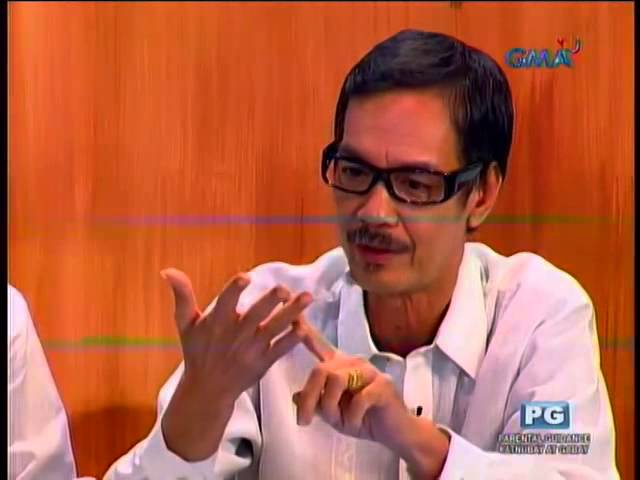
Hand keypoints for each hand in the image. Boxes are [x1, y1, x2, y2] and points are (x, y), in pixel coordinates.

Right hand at [160, 268, 311, 459]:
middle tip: (283, 289)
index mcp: (216, 323)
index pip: (225, 303)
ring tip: (307, 298)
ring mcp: (251, 349)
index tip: (246, 277)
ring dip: (292, 314)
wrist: (208, 389)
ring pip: (274, 329)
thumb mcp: (185, 325)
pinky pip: (280, 350)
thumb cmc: (197, 351)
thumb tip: (168, 271)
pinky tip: (305, 327)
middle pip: (255, 316)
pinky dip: (292, 340)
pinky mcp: (263, 362)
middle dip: (269, 302)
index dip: (234, 289)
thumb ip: (182, 297)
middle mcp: (235, 335)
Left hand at [293, 323, 449, 477]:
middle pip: (320, 370)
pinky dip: (352, 417)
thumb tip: (295, 395)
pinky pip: (358, 399)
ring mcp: (369, 371)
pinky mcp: (383, 384)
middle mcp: (352, 363)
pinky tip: (357, 423)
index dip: (305, 330)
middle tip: (304, 421)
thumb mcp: (332, 414)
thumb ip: (315, 403)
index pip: (319, 345)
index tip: (293, 315)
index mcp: (338, 367)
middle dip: (309, 397)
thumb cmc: (362, 419)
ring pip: (336, 381)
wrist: (394, 432)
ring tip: (340, 422)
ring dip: (331, 407)